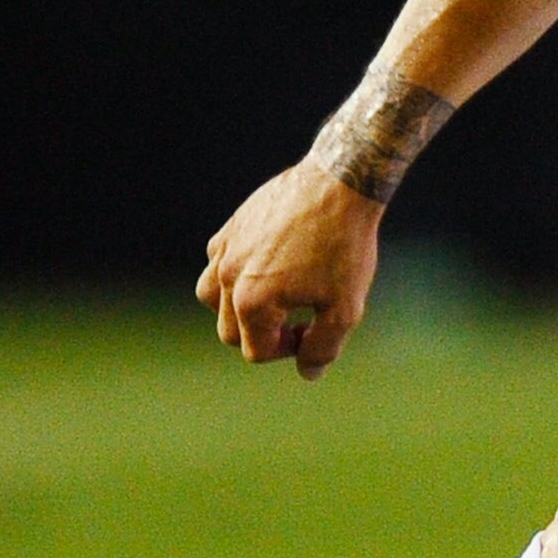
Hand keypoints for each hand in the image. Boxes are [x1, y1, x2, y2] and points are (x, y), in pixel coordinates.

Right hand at [196, 159, 383, 377]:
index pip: (256, 351)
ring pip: (212, 297)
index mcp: (251, 302)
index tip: (316, 328)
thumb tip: (308, 373)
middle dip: (264, 334)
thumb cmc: (345, 246)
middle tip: (301, 318)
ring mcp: (224, 250)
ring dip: (238, 308)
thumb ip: (324, 347)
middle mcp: (227, 276)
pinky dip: (235, 274)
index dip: (290, 350)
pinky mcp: (230, 227)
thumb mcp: (345, 307)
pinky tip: (270, 265)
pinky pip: (218, 262)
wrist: (341, 184)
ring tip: (275, 298)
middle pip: (230, 331)